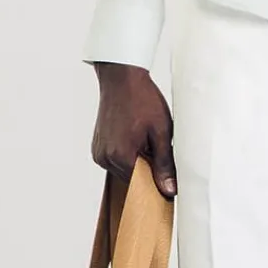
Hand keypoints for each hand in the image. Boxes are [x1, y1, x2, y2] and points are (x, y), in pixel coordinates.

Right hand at [90, 62, 177, 197]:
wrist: (121, 77)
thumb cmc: (142, 99)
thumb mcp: (161, 132)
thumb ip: (164, 164)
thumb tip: (169, 190)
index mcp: (120, 157)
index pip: (142, 186)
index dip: (157, 181)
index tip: (167, 173)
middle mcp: (105, 158)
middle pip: (132, 179)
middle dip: (148, 169)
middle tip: (157, 146)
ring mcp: (99, 152)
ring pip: (125, 170)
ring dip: (138, 161)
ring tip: (145, 137)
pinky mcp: (97, 146)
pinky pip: (116, 160)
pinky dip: (128, 154)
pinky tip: (135, 136)